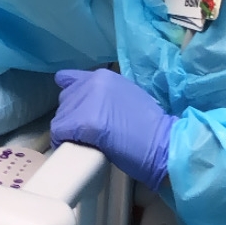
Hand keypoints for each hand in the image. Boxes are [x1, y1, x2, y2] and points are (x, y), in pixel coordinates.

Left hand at [51, 68, 174, 190]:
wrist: (165, 144)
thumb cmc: (149, 127)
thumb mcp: (125, 95)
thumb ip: (102, 94)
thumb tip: (83, 102)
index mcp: (102, 76)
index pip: (68, 80)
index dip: (72, 99)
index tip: (78, 112)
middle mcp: (91, 83)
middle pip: (64, 101)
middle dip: (71, 118)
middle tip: (86, 134)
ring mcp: (87, 101)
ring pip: (60, 117)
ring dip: (69, 131)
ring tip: (86, 142)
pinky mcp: (84, 122)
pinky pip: (60, 132)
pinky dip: (63, 141)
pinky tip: (76, 148)